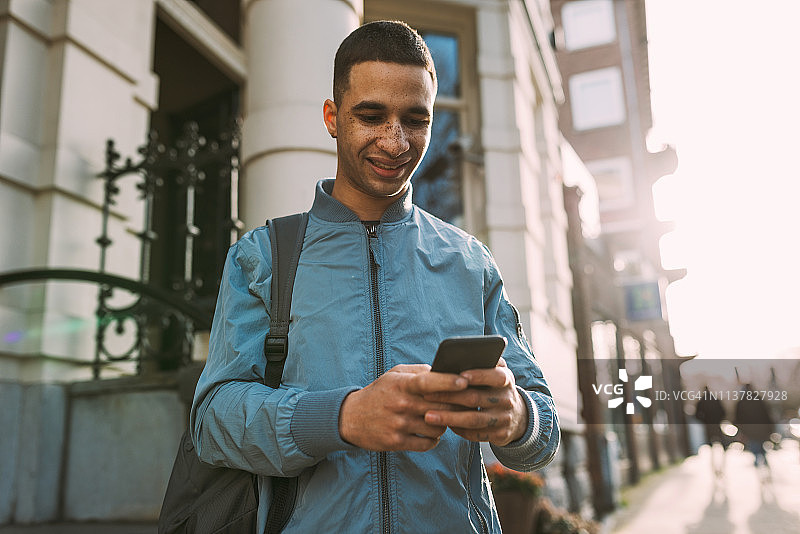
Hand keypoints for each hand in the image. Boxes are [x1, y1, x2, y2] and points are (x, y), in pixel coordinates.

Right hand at [339, 364, 468, 451]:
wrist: (350, 418)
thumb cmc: (379, 392)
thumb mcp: (394, 375)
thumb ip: (419, 372)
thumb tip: (446, 371)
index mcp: (401, 384)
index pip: (427, 382)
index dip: (448, 382)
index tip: (464, 382)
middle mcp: (400, 404)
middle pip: (439, 406)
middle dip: (458, 405)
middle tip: (471, 403)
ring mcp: (399, 425)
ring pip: (437, 427)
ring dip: (446, 424)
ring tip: (446, 418)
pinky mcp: (396, 442)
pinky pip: (427, 443)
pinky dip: (434, 439)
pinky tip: (432, 432)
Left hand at [422, 358, 527, 445]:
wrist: (517, 416)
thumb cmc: (494, 387)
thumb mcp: (495, 372)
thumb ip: (482, 363)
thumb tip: (456, 357)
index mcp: (506, 379)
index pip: (496, 376)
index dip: (479, 376)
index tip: (459, 375)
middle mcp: (507, 399)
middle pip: (476, 398)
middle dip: (449, 397)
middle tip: (427, 395)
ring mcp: (504, 418)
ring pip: (473, 420)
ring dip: (449, 418)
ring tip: (428, 416)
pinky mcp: (500, 435)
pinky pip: (475, 434)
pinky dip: (458, 430)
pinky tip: (443, 425)